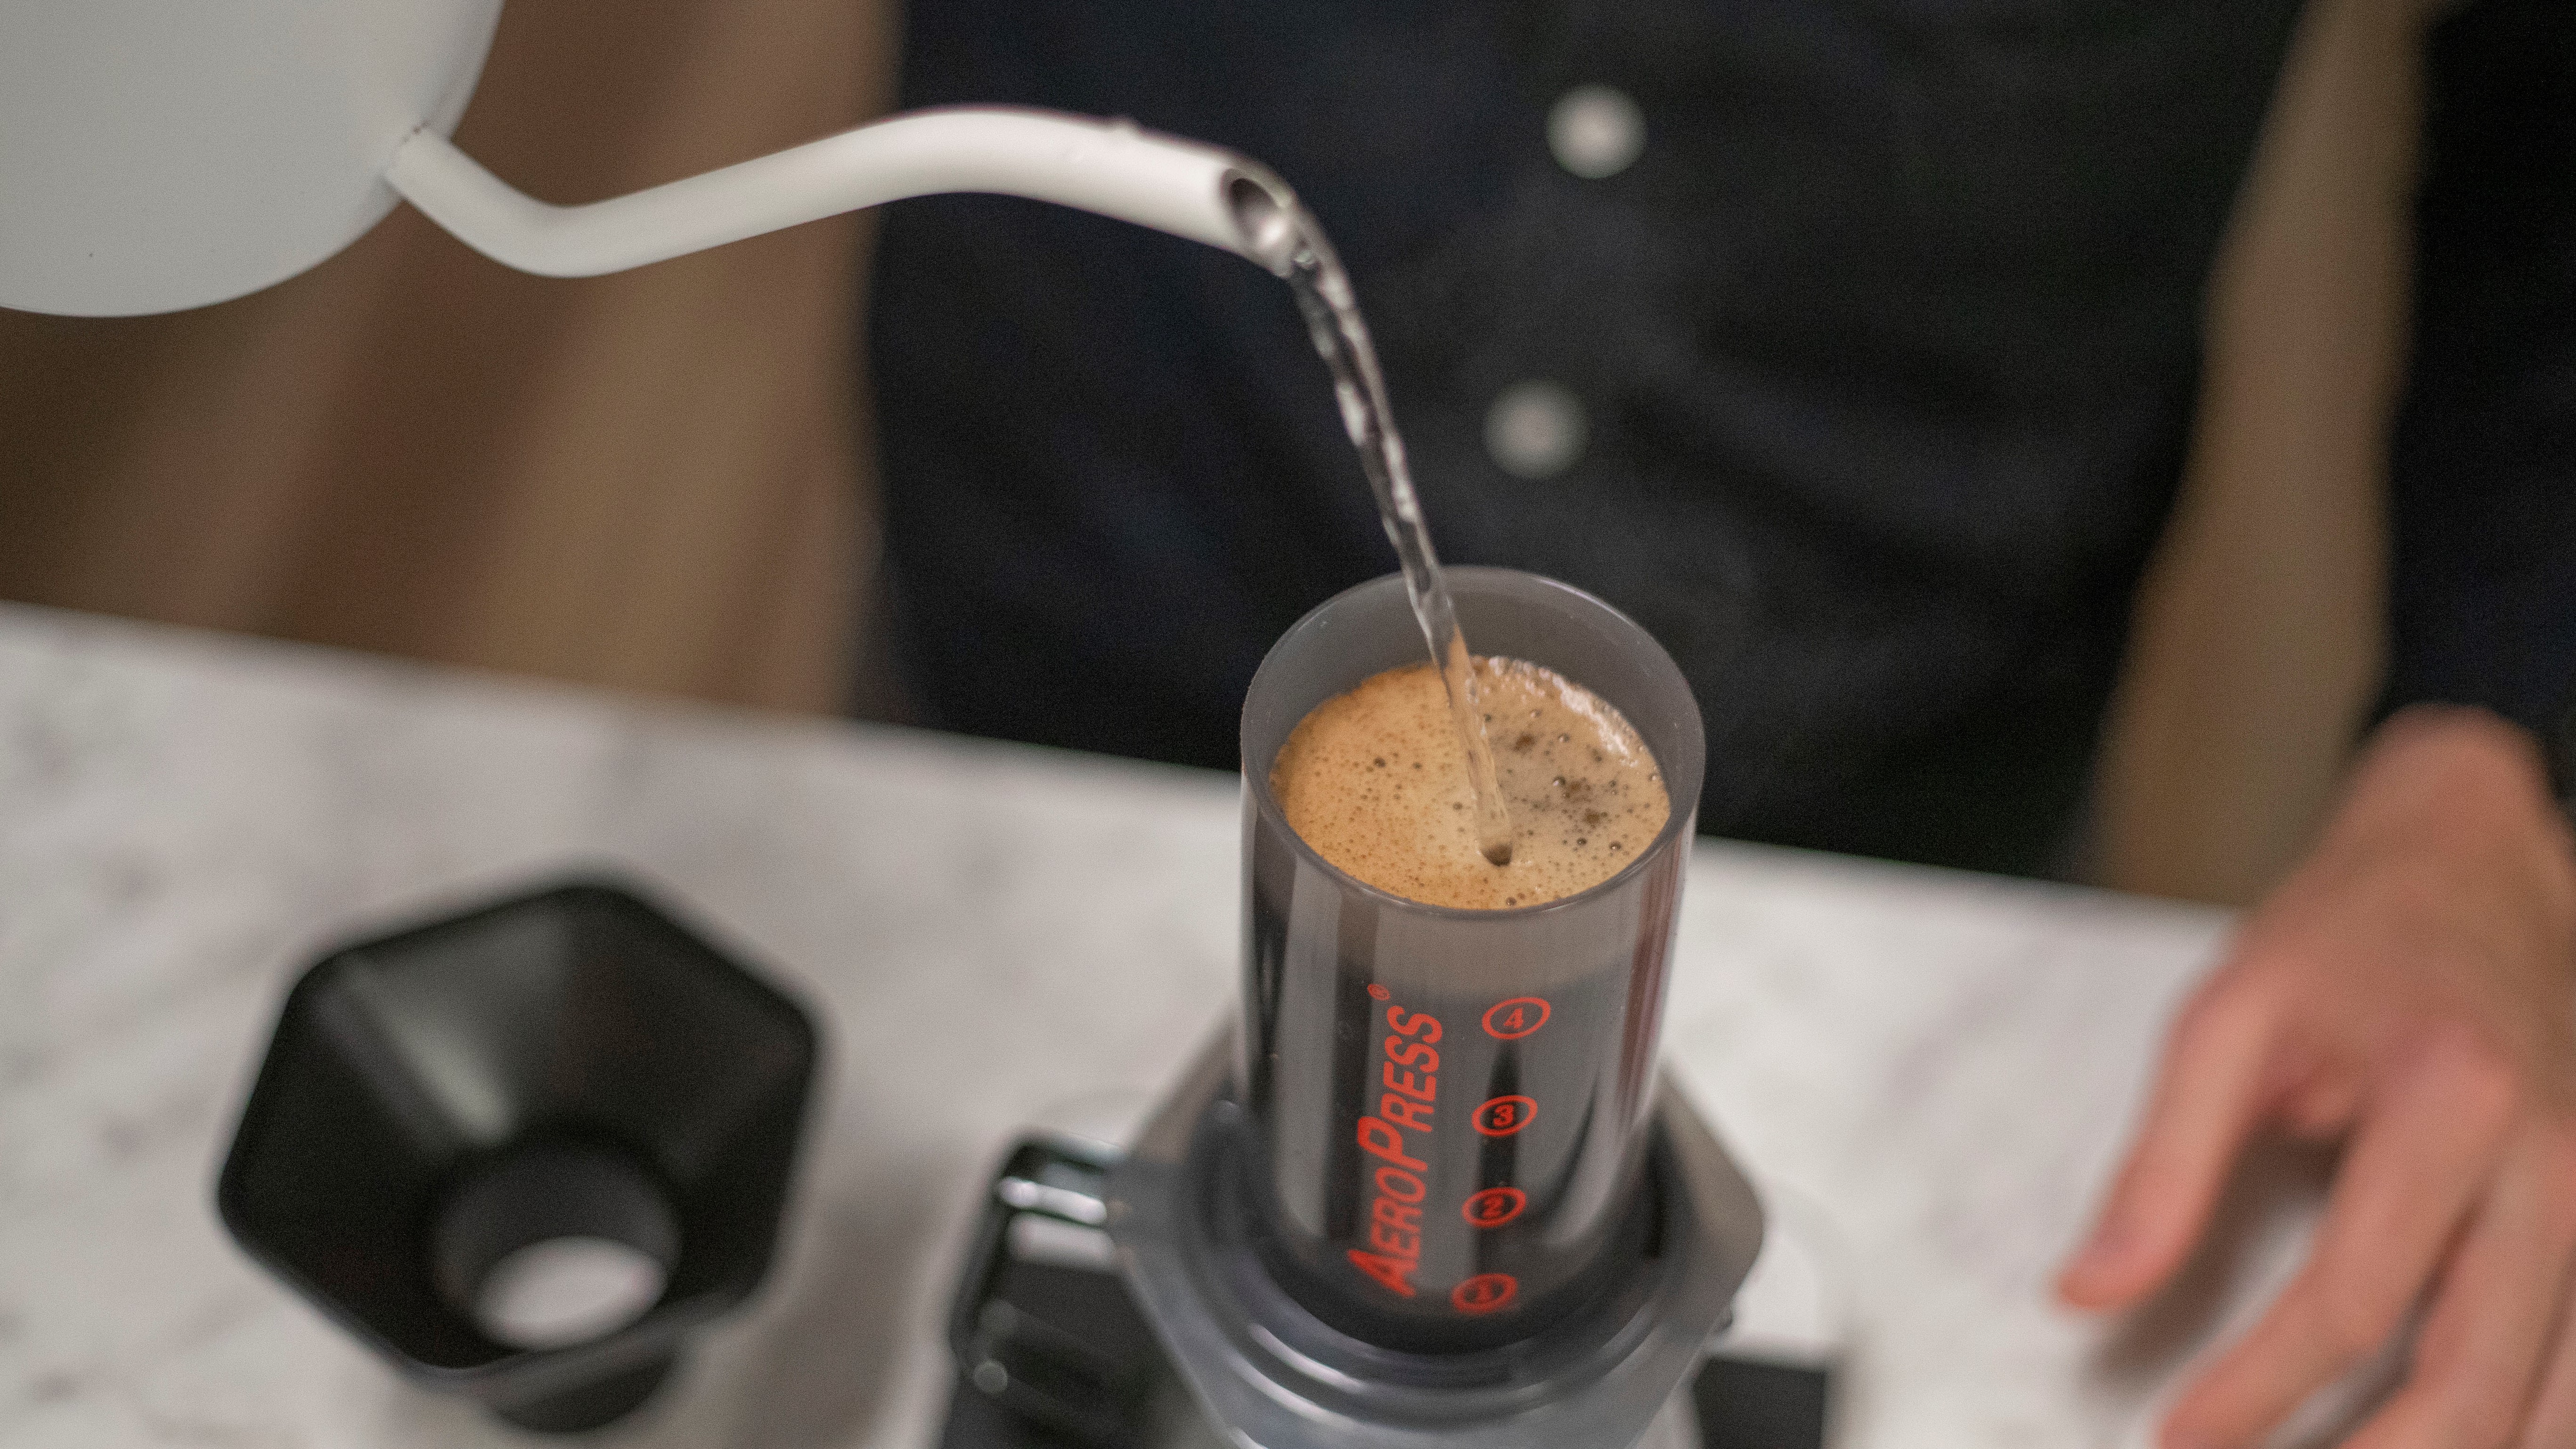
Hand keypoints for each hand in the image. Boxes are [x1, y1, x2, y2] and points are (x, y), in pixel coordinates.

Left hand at [2059, 706, 2575, 1447]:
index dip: (2256, 1389)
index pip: (2353, 1300)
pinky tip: (2441, 1445)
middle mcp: (2557, 1165)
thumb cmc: (2348, 939)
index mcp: (2453, 1102)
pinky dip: (2517, 1429)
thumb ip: (2160, 1167)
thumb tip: (2087, 1293)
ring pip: (2550, 1401)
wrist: (2472, 871)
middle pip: (2472, 1378)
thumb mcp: (2227, 1021)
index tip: (2174, 1435)